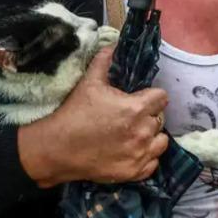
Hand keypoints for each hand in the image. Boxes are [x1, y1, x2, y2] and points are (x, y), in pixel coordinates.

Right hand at [18, 47, 169, 186]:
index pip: (162, 98)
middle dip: (148, 116)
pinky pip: (152, 163)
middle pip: (159, 119)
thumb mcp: (89, 82)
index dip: (151, 95)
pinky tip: (132, 151)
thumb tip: (113, 45)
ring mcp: (139, 154)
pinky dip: (145, 157)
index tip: (141, 98)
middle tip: (130, 116)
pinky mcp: (133, 172)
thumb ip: (105, 61)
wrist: (55, 149)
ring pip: (160, 141)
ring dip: (151, 136)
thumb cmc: (73, 113)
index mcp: (136, 108)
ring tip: (134, 134)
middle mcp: (142, 132)